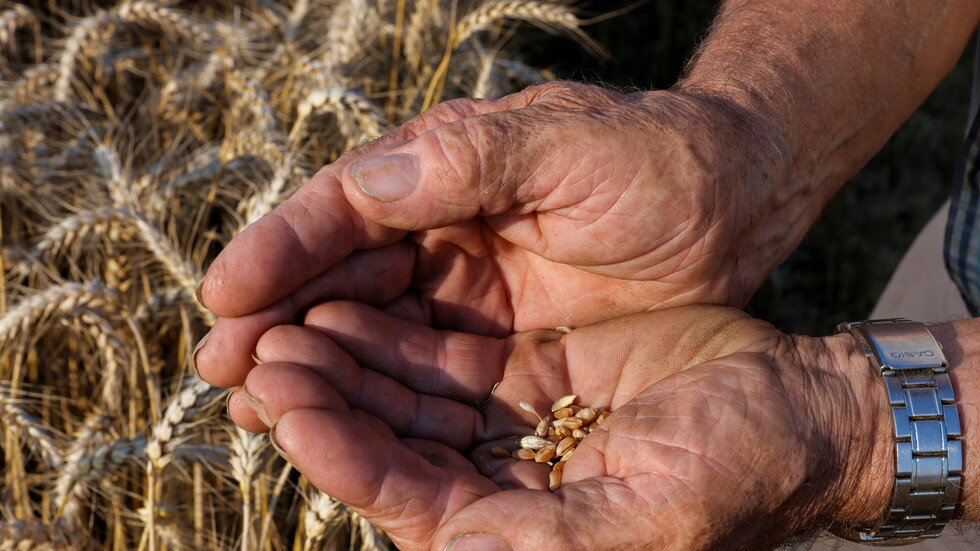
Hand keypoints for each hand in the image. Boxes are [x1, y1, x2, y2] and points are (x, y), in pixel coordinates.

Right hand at [195, 81, 792, 387]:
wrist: (732, 205)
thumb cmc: (660, 161)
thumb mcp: (573, 147)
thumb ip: (475, 160)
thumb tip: (368, 177)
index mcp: (446, 164)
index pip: (346, 206)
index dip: (283, 249)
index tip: (226, 295)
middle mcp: (437, 222)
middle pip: (340, 271)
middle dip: (278, 317)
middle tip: (219, 367)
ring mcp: (461, 284)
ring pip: (366, 324)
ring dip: (309, 360)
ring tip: (250, 403)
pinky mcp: (489, 335)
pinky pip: (416, 364)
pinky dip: (370, 388)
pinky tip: (329, 416)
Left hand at [233, 303, 892, 549]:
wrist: (796, 404)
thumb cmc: (743, 466)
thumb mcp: (657, 512)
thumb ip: (553, 541)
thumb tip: (449, 548)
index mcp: (518, 534)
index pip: (409, 499)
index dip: (345, 455)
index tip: (289, 406)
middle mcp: (498, 489)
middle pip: (388, 447)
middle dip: (324, 403)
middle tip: (266, 350)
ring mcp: (506, 428)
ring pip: (402, 399)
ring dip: (346, 362)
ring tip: (288, 320)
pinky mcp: (521, 375)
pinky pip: (438, 358)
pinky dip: (392, 336)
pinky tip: (350, 303)